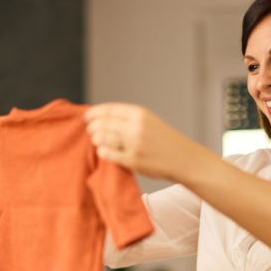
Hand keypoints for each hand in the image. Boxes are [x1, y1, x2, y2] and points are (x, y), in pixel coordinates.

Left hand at [83, 102, 201, 181]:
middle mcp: (137, 126)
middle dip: (93, 127)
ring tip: (96, 141)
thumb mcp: (149, 121)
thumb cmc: (164, 141)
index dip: (94, 113)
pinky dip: (102, 151)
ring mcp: (135, 144)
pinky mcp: (133, 160)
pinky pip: (109, 154)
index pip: (108, 109)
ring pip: (103, 138)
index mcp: (140, 113)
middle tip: (90, 131)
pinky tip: (102, 151)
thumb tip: (101, 117)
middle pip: (103, 124)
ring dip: (96, 139)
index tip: (86, 117)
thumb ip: (128, 118)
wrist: (183, 158)